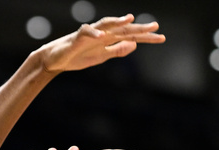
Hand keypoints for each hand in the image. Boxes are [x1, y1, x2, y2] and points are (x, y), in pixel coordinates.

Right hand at [39, 14, 165, 72]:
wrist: (56, 60)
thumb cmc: (78, 56)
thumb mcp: (102, 57)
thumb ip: (117, 50)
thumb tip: (134, 44)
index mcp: (109, 39)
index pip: (131, 37)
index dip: (146, 37)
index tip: (161, 38)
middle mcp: (102, 33)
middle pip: (123, 29)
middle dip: (138, 28)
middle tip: (155, 26)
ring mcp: (90, 34)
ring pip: (106, 25)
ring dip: (117, 21)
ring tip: (130, 19)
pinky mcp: (77, 38)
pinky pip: (86, 33)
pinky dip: (94, 33)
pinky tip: (102, 36)